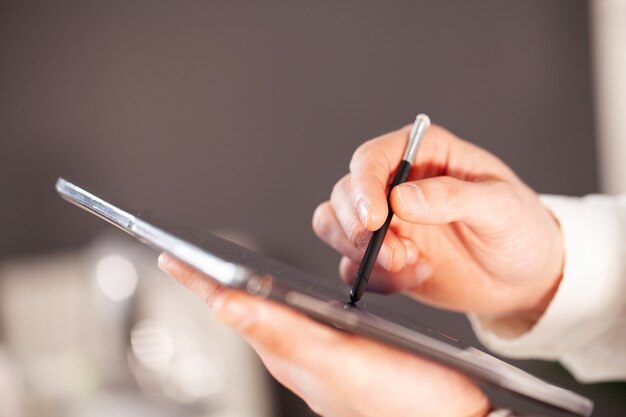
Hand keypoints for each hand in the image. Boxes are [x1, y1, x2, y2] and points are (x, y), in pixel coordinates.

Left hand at [158, 253, 489, 416]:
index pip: (230, 307)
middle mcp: (298, 354)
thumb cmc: (403, 400)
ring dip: (246, 285)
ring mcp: (319, 355)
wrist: (455, 416)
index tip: (169, 254)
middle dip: (215, 278)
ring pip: (270, 313)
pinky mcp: (343, 353)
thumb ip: (283, 334)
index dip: (197, 279)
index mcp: (289, 352)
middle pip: (244, 308)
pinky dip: (283, 297)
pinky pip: (300, 319)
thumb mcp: (340, 364)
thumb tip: (225, 302)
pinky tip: (287, 294)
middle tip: (188, 255)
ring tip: (222, 268)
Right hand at [313, 124, 563, 318]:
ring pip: (334, 226)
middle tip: (394, 253)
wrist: (526, 277)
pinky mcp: (383, 257)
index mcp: (422, 154)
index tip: (374, 220)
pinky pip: (352, 266)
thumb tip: (402, 198)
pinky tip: (420, 275)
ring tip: (406, 263)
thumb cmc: (521, 230)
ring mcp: (387, 222)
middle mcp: (395, 184)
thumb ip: (453, 197)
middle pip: (344, 194)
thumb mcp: (501, 207)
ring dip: (359, 252)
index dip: (363, 187)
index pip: (371, 159)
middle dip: (358, 228)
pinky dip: (375, 278)